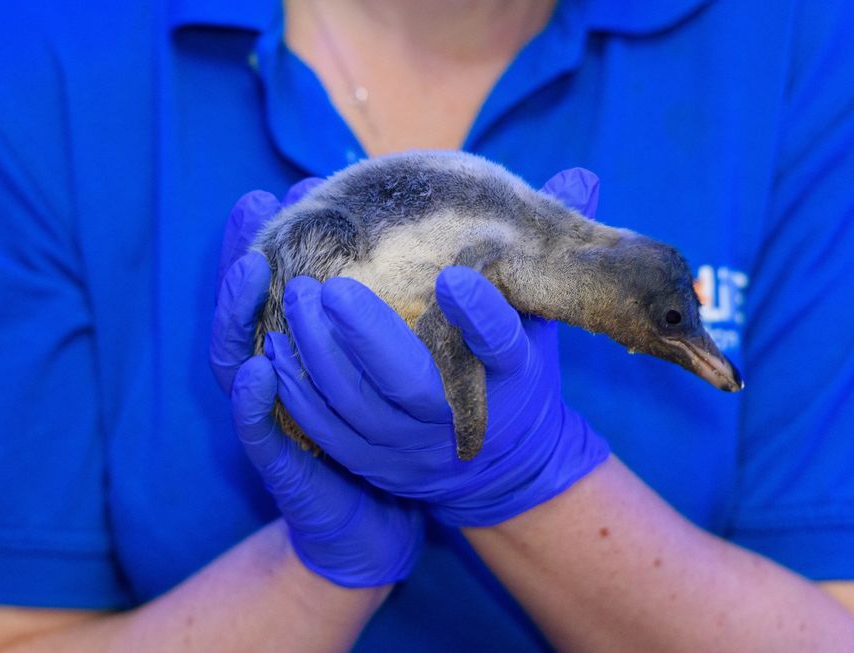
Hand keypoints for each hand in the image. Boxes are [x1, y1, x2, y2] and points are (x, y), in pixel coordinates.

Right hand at [209, 183, 423, 586]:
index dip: (265, 241)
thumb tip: (461, 247)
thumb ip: (427, 308)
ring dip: (238, 317)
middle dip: (244, 261)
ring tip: (251, 268)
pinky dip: (253, 405)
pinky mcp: (283, 472)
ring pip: (241, 365)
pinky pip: (260, 436)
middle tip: (255, 209)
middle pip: (244, 314)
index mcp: (308, 351)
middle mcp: (282, 378)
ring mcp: (276, 423)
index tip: (272, 192)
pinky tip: (260, 371)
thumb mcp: (411, 365)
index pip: (274, 290)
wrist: (388, 526)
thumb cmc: (400, 435)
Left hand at [264, 168, 609, 526]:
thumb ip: (545, 258)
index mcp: (512, 378)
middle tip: (327, 286)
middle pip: (410, 385)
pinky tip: (273, 350)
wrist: (505, 470)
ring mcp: (412, 447)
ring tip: (291, 300)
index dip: (482, 318)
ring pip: (357, 409)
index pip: (502, 347)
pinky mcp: (374, 463)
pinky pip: (328, 432)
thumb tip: (580, 179)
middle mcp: (459, 417)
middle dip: (365, 336)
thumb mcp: (541, 323)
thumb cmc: (516, 374)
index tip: (455, 278)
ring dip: (319, 355)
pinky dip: (298, 392)